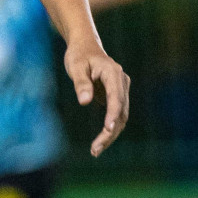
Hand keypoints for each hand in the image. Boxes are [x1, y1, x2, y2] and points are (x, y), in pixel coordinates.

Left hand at [64, 42, 129, 156]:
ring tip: (95, 150)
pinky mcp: (117, 97)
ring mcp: (122, 90)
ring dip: (111, 134)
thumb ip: (80, 83)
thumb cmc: (79, 55)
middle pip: (121, 111)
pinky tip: (99, 143)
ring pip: (121, 117)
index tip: (108, 129)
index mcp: (113, 73)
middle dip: (110, 132)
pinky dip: (110, 129)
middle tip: (95, 149)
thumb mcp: (75, 66)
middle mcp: (122, 82)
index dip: (113, 114)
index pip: (116, 97)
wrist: (85, 46)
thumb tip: (85, 102)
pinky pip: (116, 116)